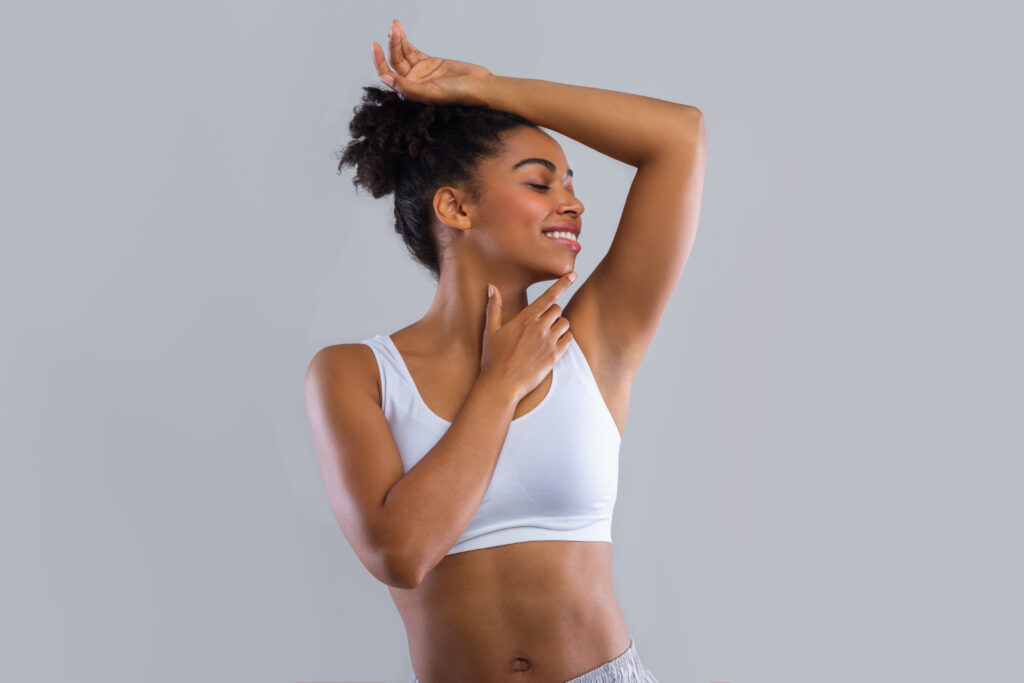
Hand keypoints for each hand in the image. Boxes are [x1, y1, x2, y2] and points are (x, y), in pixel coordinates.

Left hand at [371, 19, 493, 106]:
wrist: (477, 85)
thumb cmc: (456, 94)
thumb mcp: (429, 92)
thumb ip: (406, 87)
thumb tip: (384, 78)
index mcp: (410, 92)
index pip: (388, 75)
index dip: (380, 61)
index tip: (376, 46)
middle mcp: (412, 82)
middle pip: (395, 61)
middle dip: (392, 44)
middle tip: (393, 30)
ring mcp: (420, 71)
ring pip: (402, 53)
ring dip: (398, 39)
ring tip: (396, 25)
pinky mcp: (428, 61)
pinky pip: (411, 49)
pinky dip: (405, 40)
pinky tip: (400, 30)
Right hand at [479, 273, 577, 400]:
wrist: (501, 384)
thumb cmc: (493, 358)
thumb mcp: (491, 331)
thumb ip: (494, 307)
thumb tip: (492, 287)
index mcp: (525, 319)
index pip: (548, 296)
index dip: (562, 283)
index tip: (573, 274)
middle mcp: (539, 328)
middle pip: (557, 309)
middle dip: (552, 313)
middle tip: (541, 323)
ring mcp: (549, 342)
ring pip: (565, 323)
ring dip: (559, 325)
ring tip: (548, 334)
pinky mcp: (555, 356)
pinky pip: (569, 339)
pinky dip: (565, 338)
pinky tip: (555, 344)